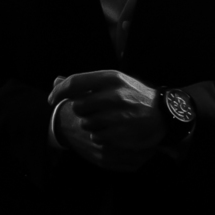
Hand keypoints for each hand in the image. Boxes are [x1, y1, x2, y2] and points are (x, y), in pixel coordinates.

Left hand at [50, 70, 167, 171]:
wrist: (163, 114)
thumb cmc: (133, 96)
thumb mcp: (113, 82)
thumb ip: (84, 83)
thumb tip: (56, 82)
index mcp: (111, 78)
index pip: (75, 82)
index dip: (59, 92)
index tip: (52, 99)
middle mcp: (114, 95)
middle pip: (78, 106)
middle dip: (83, 111)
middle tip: (95, 111)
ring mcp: (118, 115)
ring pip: (86, 123)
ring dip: (91, 125)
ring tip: (106, 121)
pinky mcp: (120, 133)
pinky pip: (96, 137)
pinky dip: (100, 136)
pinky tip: (112, 131)